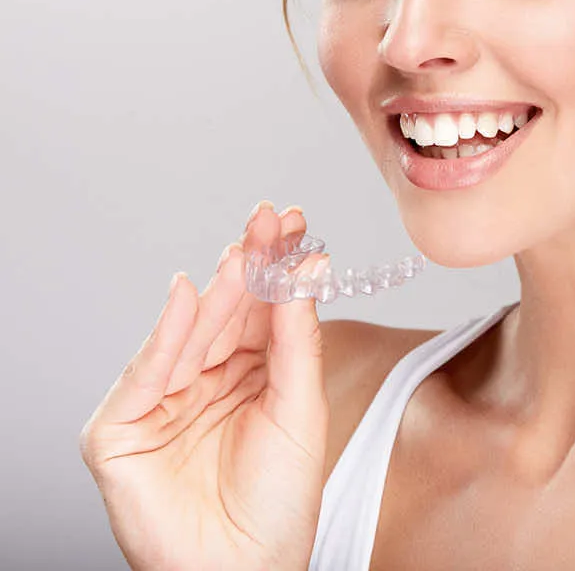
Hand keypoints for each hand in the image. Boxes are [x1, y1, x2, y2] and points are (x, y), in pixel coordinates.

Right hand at [80, 202, 329, 570]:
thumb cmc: (279, 501)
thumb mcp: (300, 407)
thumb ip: (298, 338)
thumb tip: (306, 268)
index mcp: (249, 375)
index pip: (261, 310)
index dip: (276, 266)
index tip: (295, 223)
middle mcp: (204, 381)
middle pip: (226, 312)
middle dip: (250, 264)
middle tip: (272, 219)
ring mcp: (161, 402)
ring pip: (190, 333)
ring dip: (219, 290)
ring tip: (247, 250)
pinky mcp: (121, 430)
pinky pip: (146, 373)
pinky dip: (165, 335)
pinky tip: (190, 295)